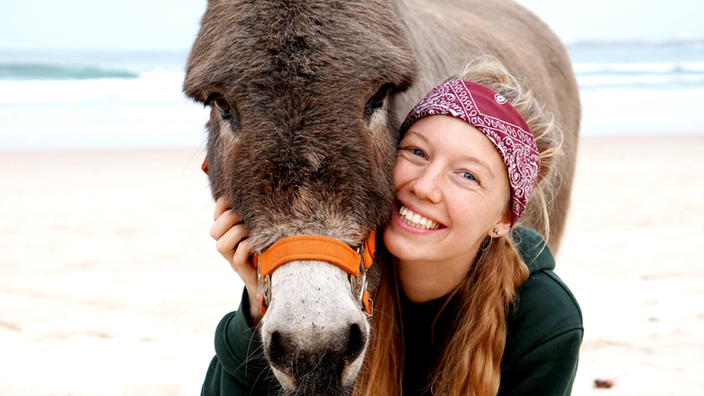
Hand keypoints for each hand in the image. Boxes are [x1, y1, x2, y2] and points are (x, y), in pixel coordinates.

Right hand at [210, 197, 261, 324]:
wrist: (276, 274)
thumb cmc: (270, 245)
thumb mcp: (263, 226)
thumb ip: (258, 212)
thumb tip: (264, 189)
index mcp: (229, 232)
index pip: (217, 215)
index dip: (223, 205)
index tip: (235, 197)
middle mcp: (228, 246)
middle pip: (215, 231)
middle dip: (229, 218)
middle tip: (246, 215)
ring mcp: (233, 259)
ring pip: (221, 245)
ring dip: (236, 233)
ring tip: (251, 229)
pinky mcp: (244, 270)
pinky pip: (237, 258)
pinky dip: (246, 247)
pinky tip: (258, 241)